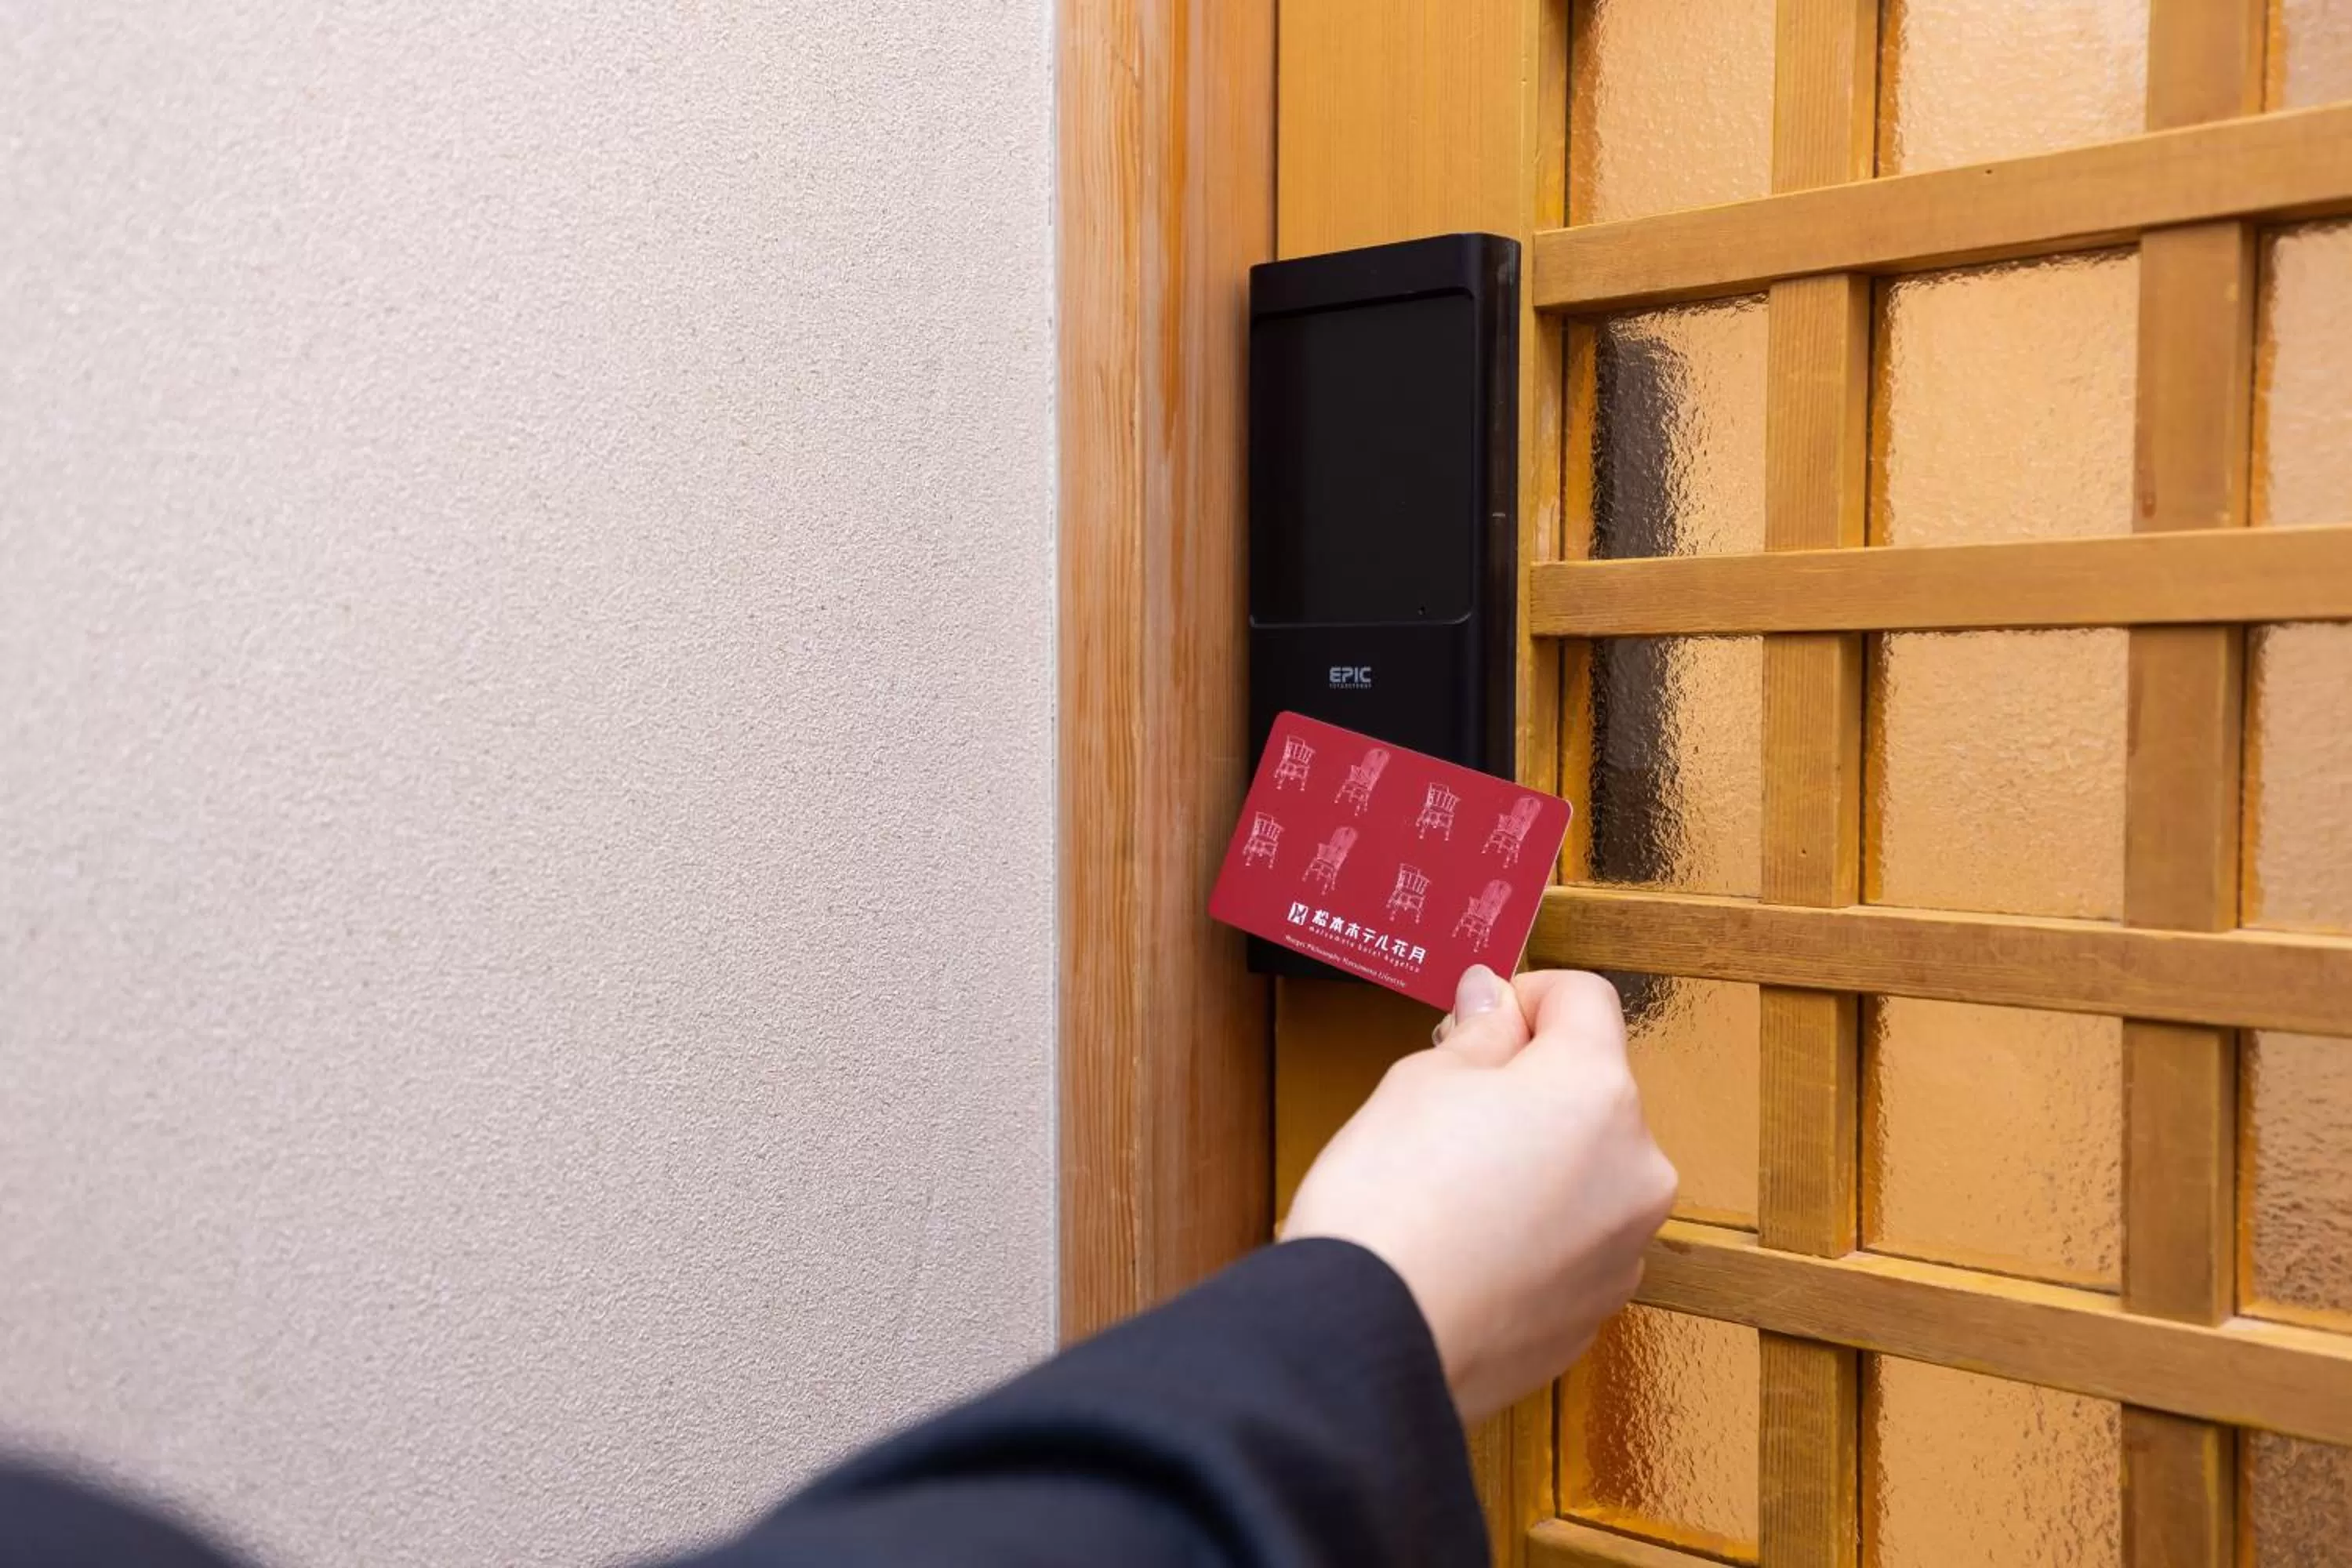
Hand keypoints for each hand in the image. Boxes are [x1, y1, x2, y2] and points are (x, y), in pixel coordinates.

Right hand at [1281, 966, 1675, 1423]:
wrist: (1369, 1339)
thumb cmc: (1388, 1202)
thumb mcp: (1419, 1082)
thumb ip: (1479, 1034)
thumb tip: (1497, 1001)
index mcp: (1597, 1092)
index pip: (1586, 1000)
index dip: (1525, 997)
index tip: (1478, 1019)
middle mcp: (1636, 1169)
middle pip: (1592, 1092)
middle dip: (1529, 1087)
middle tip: (1447, 1108)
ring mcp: (1623, 1248)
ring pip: (1585, 1171)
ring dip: (1536, 1162)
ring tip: (1452, 1189)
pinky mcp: (1596, 1311)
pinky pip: (1572, 1242)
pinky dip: (1531, 1231)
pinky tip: (1466, 1245)